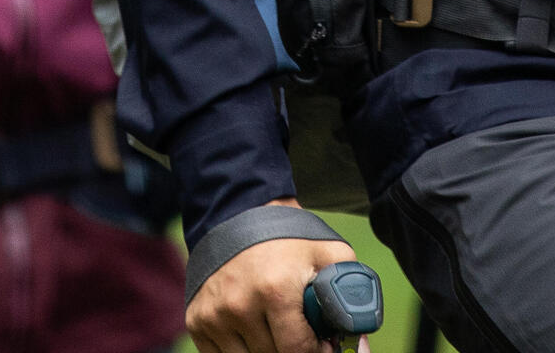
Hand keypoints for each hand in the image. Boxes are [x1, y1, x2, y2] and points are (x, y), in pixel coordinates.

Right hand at [187, 208, 365, 352]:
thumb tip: (358, 332)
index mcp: (274, 290)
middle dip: (291, 349)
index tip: (320, 346)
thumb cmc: (288, 240)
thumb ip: (349, 288)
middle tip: (299, 332)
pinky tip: (252, 327)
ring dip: (266, 349)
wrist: (237, 216)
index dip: (314, 352)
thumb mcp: (328, 253)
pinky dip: (241, 349)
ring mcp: (213, 315)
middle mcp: (239, 305)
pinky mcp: (197, 321)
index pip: (296, 351)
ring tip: (276, 326)